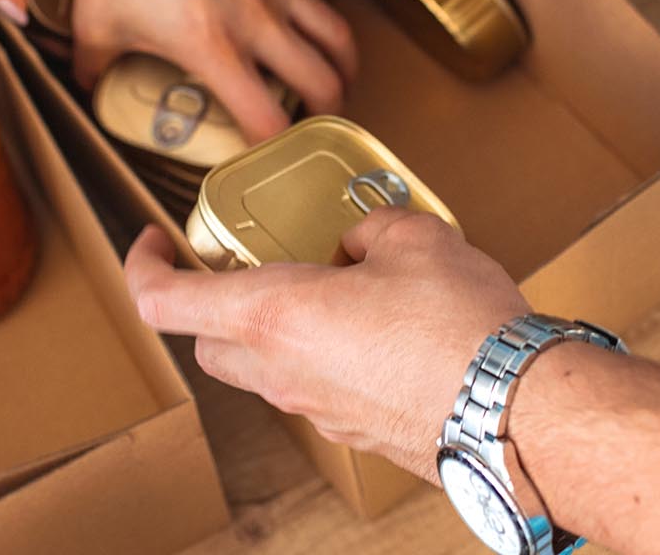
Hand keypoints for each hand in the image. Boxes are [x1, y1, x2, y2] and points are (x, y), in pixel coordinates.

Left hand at [70, 0, 355, 140]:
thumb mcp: (95, 20)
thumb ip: (94, 66)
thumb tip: (88, 87)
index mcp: (214, 49)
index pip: (267, 120)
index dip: (272, 148)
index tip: (265, 153)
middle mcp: (257, 21)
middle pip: (325, 84)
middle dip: (328, 114)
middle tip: (316, 121)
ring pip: (338, 36)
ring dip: (343, 65)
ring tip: (333, 77)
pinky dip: (311, 6)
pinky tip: (292, 11)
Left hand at [123, 212, 528, 475]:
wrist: (517, 413)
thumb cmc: (461, 328)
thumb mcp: (415, 237)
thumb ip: (370, 228)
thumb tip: (361, 242)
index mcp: (272, 315)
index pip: (162, 301)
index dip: (142, 264)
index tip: (154, 238)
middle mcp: (280, 371)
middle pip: (209, 341)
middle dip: (214, 300)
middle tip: (249, 264)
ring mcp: (316, 409)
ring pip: (261, 370)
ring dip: (274, 330)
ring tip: (329, 290)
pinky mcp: (354, 431)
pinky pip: (315, 389)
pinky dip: (324, 356)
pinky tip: (376, 329)